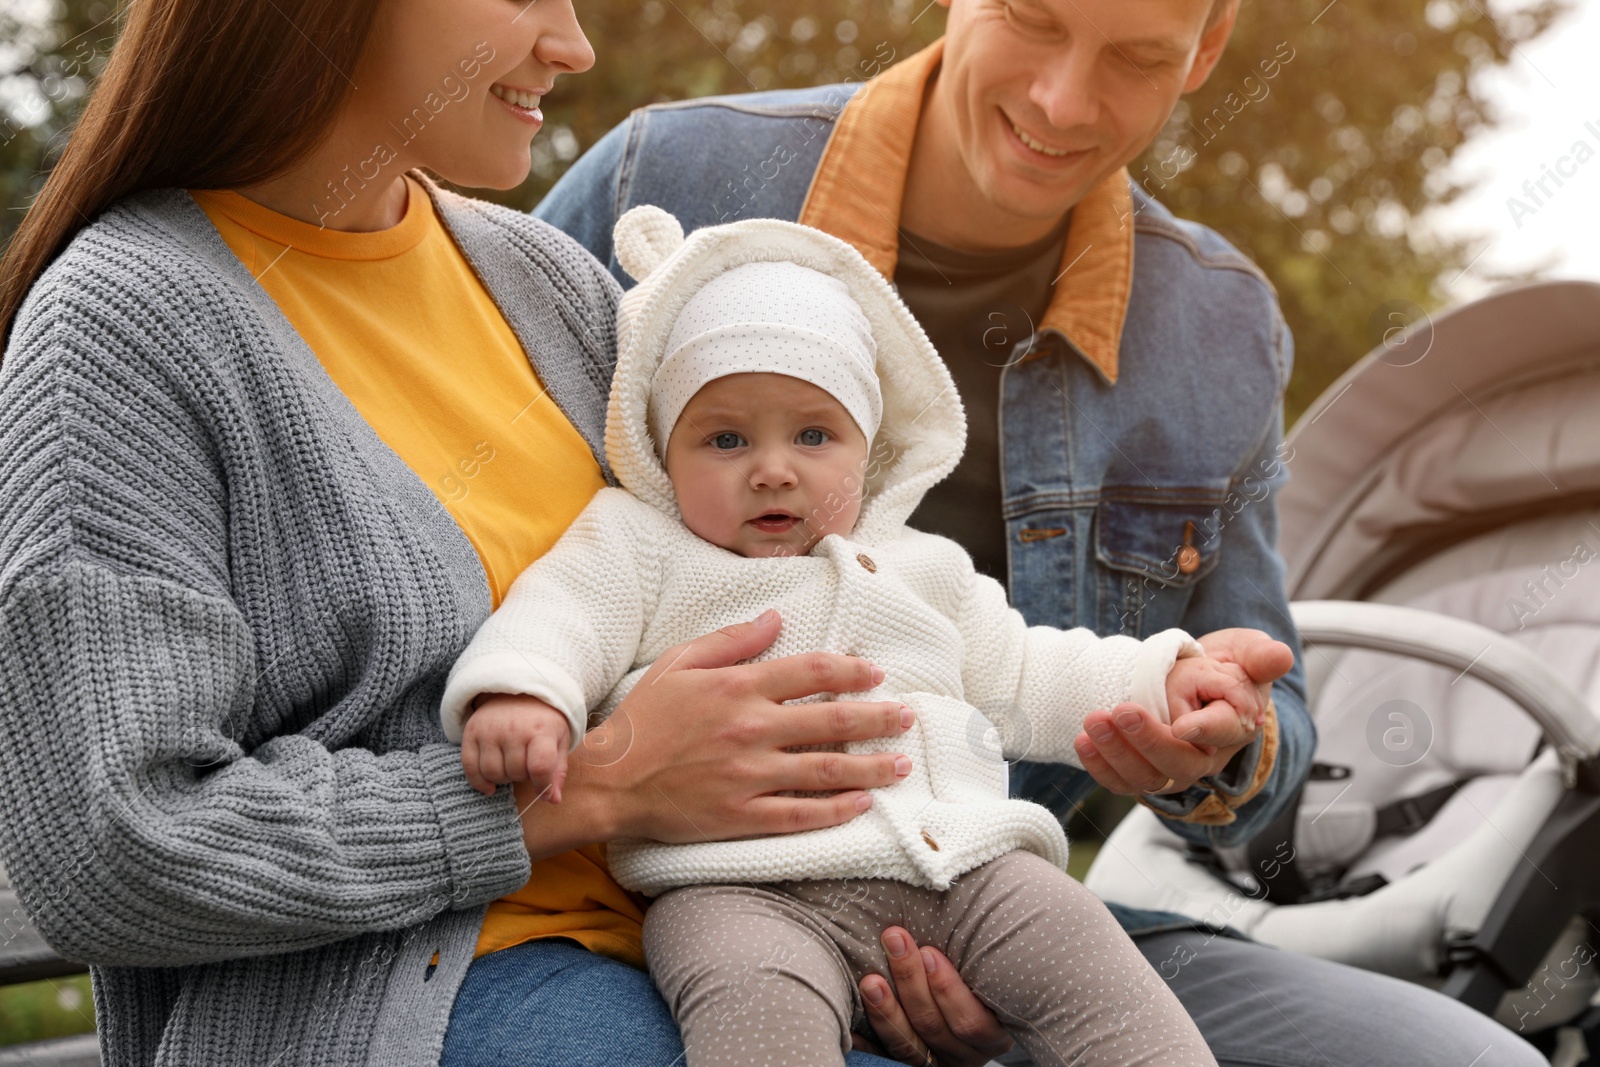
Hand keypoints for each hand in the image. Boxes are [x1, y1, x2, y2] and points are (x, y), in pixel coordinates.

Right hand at [461, 694, 570, 799]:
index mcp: (540, 729)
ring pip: (492, 773)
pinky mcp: (471, 732)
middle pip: (515, 772)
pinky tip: (490, 786)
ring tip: (511, 767)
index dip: (543, 786)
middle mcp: (512, 729)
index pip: (540, 767)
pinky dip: (479, 782)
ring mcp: (489, 730)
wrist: (518, 692)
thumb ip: (557, 771)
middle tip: (526, 765)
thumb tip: (553, 800)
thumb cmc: (543, 720)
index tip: (544, 792)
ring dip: (503, 779)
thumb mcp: (559, 740)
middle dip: (523, 776)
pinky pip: (469, 767)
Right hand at [513, 609, 916, 858]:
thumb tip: (776, 618)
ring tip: (901, 764)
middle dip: (878, 718)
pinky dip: (836, 810)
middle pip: (832, 721)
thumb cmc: (641, 719)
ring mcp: (749, 776)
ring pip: (826, 770)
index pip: (812, 673)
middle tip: (907, 717)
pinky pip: (800, 814)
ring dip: (871, 767)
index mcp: (738, 687)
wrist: (608, 781)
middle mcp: (751, 729)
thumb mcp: (679, 664)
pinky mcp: (742, 816)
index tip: (876, 673)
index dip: (852, 672)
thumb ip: (731, 640)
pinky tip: (862, 805)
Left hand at [851, 927, 1013, 1066]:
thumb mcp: (987, 966)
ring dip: (886, 1011)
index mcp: (992, 1032)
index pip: (972, 1021)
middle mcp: (966, 1053)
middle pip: (934, 1027)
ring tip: (870, 980)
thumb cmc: (979, 972)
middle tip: (894, 942)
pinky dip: (867, 1042)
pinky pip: (885, 1059)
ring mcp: (936, 1062)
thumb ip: (975, 952)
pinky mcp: (910, 1065)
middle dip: (911, 985)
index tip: (928, 952)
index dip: (948, 990)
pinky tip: (850, 1024)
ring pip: (908, 1045)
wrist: (965, 1004)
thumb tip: (959, 896)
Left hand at [1073, 629, 1292, 796]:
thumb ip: (1259, 657)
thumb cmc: (1224, 670)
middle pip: (1180, 764)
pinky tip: (1084, 741)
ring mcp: (1172, 769)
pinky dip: (1101, 766)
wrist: (1195, 684)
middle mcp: (1204, 757)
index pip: (1224, 732)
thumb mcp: (1245, 654)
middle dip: (1148, 741)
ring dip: (1117, 753)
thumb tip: (1279, 655)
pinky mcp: (1143, 771)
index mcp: (1234, 727)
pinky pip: (1122, 781)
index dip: (1204, 729)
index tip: (1182, 723)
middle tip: (1122, 711)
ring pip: (1147, 778)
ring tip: (1094, 721)